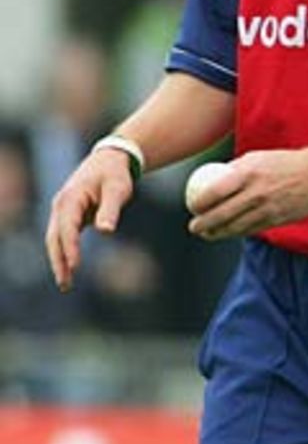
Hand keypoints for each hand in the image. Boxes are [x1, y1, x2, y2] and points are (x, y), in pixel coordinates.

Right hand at [46, 148, 135, 291]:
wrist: (110, 160)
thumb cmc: (115, 174)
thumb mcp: (118, 188)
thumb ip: (111, 209)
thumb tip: (106, 231)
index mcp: (71, 198)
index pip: (67, 227)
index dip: (71, 247)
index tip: (76, 266)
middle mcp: (61, 206)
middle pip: (54, 238)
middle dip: (58, 261)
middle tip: (65, 283)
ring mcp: (62, 212)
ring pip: (55, 240)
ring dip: (59, 260)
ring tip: (65, 283)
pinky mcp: (69, 216)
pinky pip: (63, 237)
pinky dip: (64, 252)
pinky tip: (70, 268)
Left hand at [187, 148, 307, 239]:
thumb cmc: (285, 162)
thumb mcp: (258, 158)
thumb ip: (236, 169)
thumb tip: (213, 179)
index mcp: (247, 174)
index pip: (213, 193)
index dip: (198, 204)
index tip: (193, 207)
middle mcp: (255, 193)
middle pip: (220, 215)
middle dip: (202, 225)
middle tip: (194, 227)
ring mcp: (267, 208)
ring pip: (235, 227)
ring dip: (217, 233)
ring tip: (209, 234)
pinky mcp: (277, 219)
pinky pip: (252, 230)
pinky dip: (238, 232)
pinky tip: (231, 232)